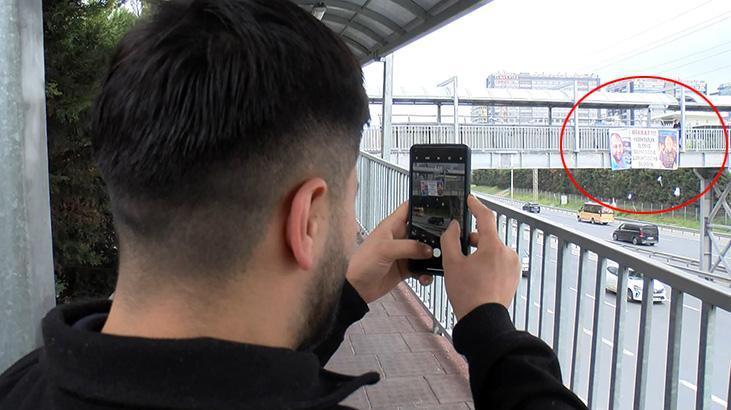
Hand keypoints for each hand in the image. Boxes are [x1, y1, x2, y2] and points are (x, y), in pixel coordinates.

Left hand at [347, 202, 434, 303]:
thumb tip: (428, 249)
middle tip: (446, 239)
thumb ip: (409, 247)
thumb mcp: (385, 249)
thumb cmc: (363, 263)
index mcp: (392, 226)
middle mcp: (399, 237)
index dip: (422, 204)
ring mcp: (403, 253)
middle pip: (422, 230)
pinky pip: (421, 268)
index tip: (438, 204)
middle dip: (434, 234)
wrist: (357, 287)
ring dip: (432, 256)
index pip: (409, 208)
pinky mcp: (405, 268)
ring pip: (424, 250)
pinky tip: (425, 277)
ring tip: (437, 261)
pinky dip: (426, 273)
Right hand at [440, 195, 519, 318]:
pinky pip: (500, 262)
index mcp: (493, 246)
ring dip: (481, 253)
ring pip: (493, 250)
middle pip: (488, 236)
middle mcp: (507, 253)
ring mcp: (513, 265)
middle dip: (473, 239)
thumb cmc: (468, 294)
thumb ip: (450, 239)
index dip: (476, 206)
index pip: (486, 217)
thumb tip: (453, 226)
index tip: (470, 200)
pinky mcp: (514, 276)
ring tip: (468, 269)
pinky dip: (489, 263)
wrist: (483, 320)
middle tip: (459, 250)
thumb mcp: (451, 263)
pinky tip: (478, 277)